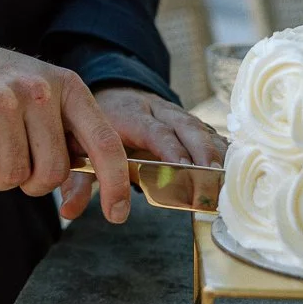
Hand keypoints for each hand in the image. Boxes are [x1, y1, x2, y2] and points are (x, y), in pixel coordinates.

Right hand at [0, 46, 131, 223]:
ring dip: (6, 178)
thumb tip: (110, 196)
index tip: (117, 215)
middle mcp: (38, 90)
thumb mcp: (56, 98)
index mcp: (69, 87)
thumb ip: (80, 136)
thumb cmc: (19, 95)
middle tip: (26, 163)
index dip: (115, 183)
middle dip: (38, 183)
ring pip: (15, 177)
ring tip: (0, 149)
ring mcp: (0, 100)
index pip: (104, 142)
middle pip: (53, 172)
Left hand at [59, 88, 227, 220]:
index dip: (171, 150)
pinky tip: (233, 168)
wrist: (112, 91)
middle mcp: (157, 110)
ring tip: (226, 179)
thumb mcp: (80, 146)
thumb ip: (77, 179)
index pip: (153, 130)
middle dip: (201, 153)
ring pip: (201, 129)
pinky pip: (209, 132)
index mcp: (129, 114)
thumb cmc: (97, 124)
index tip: (184, 171)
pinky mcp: (189, 122)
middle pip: (186, 127)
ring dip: (215, 153)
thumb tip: (69, 212)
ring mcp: (176, 115)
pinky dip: (222, 149)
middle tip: (212, 178)